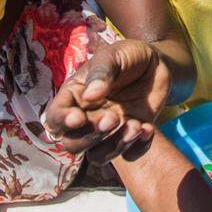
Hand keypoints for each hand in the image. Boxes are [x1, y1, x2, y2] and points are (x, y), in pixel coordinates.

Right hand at [42, 39, 168, 163]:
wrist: (156, 63)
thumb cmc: (127, 55)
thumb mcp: (114, 55)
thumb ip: (102, 72)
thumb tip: (89, 95)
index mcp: (75, 96)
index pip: (55, 116)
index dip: (62, 122)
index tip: (78, 117)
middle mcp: (87, 118)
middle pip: (73, 144)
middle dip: (91, 137)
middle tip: (114, 118)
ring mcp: (109, 130)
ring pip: (97, 156)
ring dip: (114, 147)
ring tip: (135, 125)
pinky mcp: (130, 137)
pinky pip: (128, 156)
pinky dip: (137, 148)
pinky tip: (147, 128)